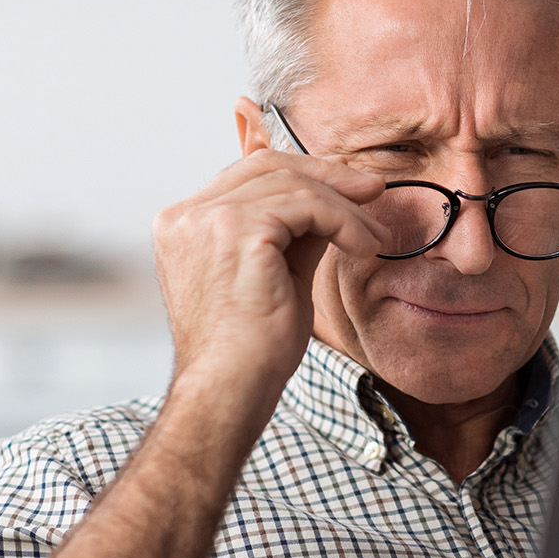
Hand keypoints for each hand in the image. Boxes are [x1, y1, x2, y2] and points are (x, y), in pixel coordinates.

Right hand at [152, 146, 386, 415]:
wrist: (230, 391)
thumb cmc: (251, 352)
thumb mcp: (277, 278)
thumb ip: (295, 236)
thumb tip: (333, 205)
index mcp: (184, 227)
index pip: (247, 176)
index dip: (302, 175)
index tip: (349, 189)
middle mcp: (185, 216)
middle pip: (267, 166)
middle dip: (327, 176)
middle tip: (373, 190)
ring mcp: (206, 219)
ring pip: (292, 185)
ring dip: (345, 207)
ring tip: (375, 237)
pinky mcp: (237, 231)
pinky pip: (306, 206)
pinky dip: (343, 222)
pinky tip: (363, 247)